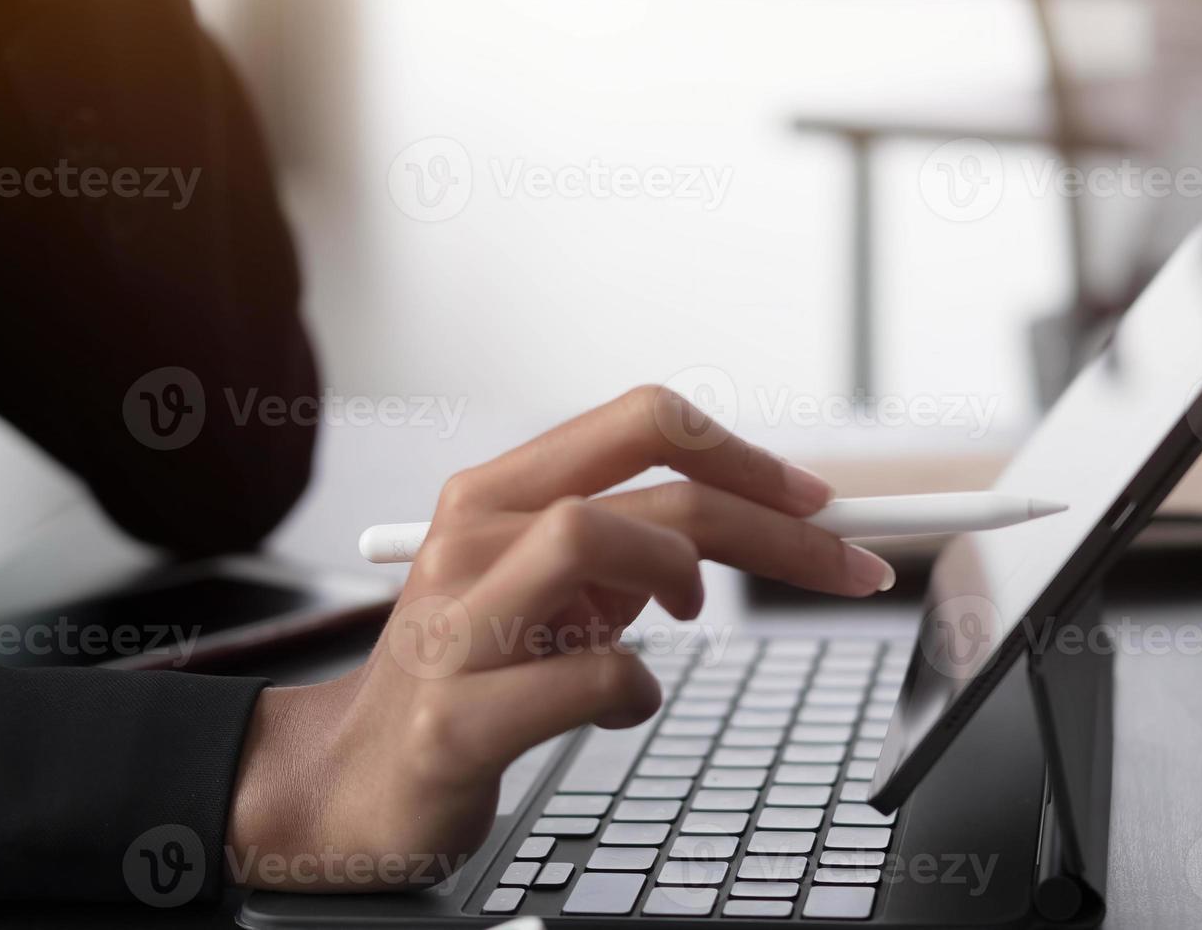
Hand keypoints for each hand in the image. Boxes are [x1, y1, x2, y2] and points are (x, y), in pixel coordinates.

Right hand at [227, 386, 895, 889]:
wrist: (353, 779)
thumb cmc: (468, 671)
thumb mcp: (546, 585)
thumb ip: (629, 541)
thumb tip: (757, 514)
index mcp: (497, 494)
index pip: (641, 422)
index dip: (743, 453)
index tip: (815, 499)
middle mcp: (471, 541)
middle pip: (649, 492)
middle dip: (775, 528)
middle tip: (848, 568)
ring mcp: (456, 626)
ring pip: (592, 539)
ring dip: (677, 583)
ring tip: (679, 625)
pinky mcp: (456, 719)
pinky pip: (588, 680)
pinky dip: (635, 694)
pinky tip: (618, 707)